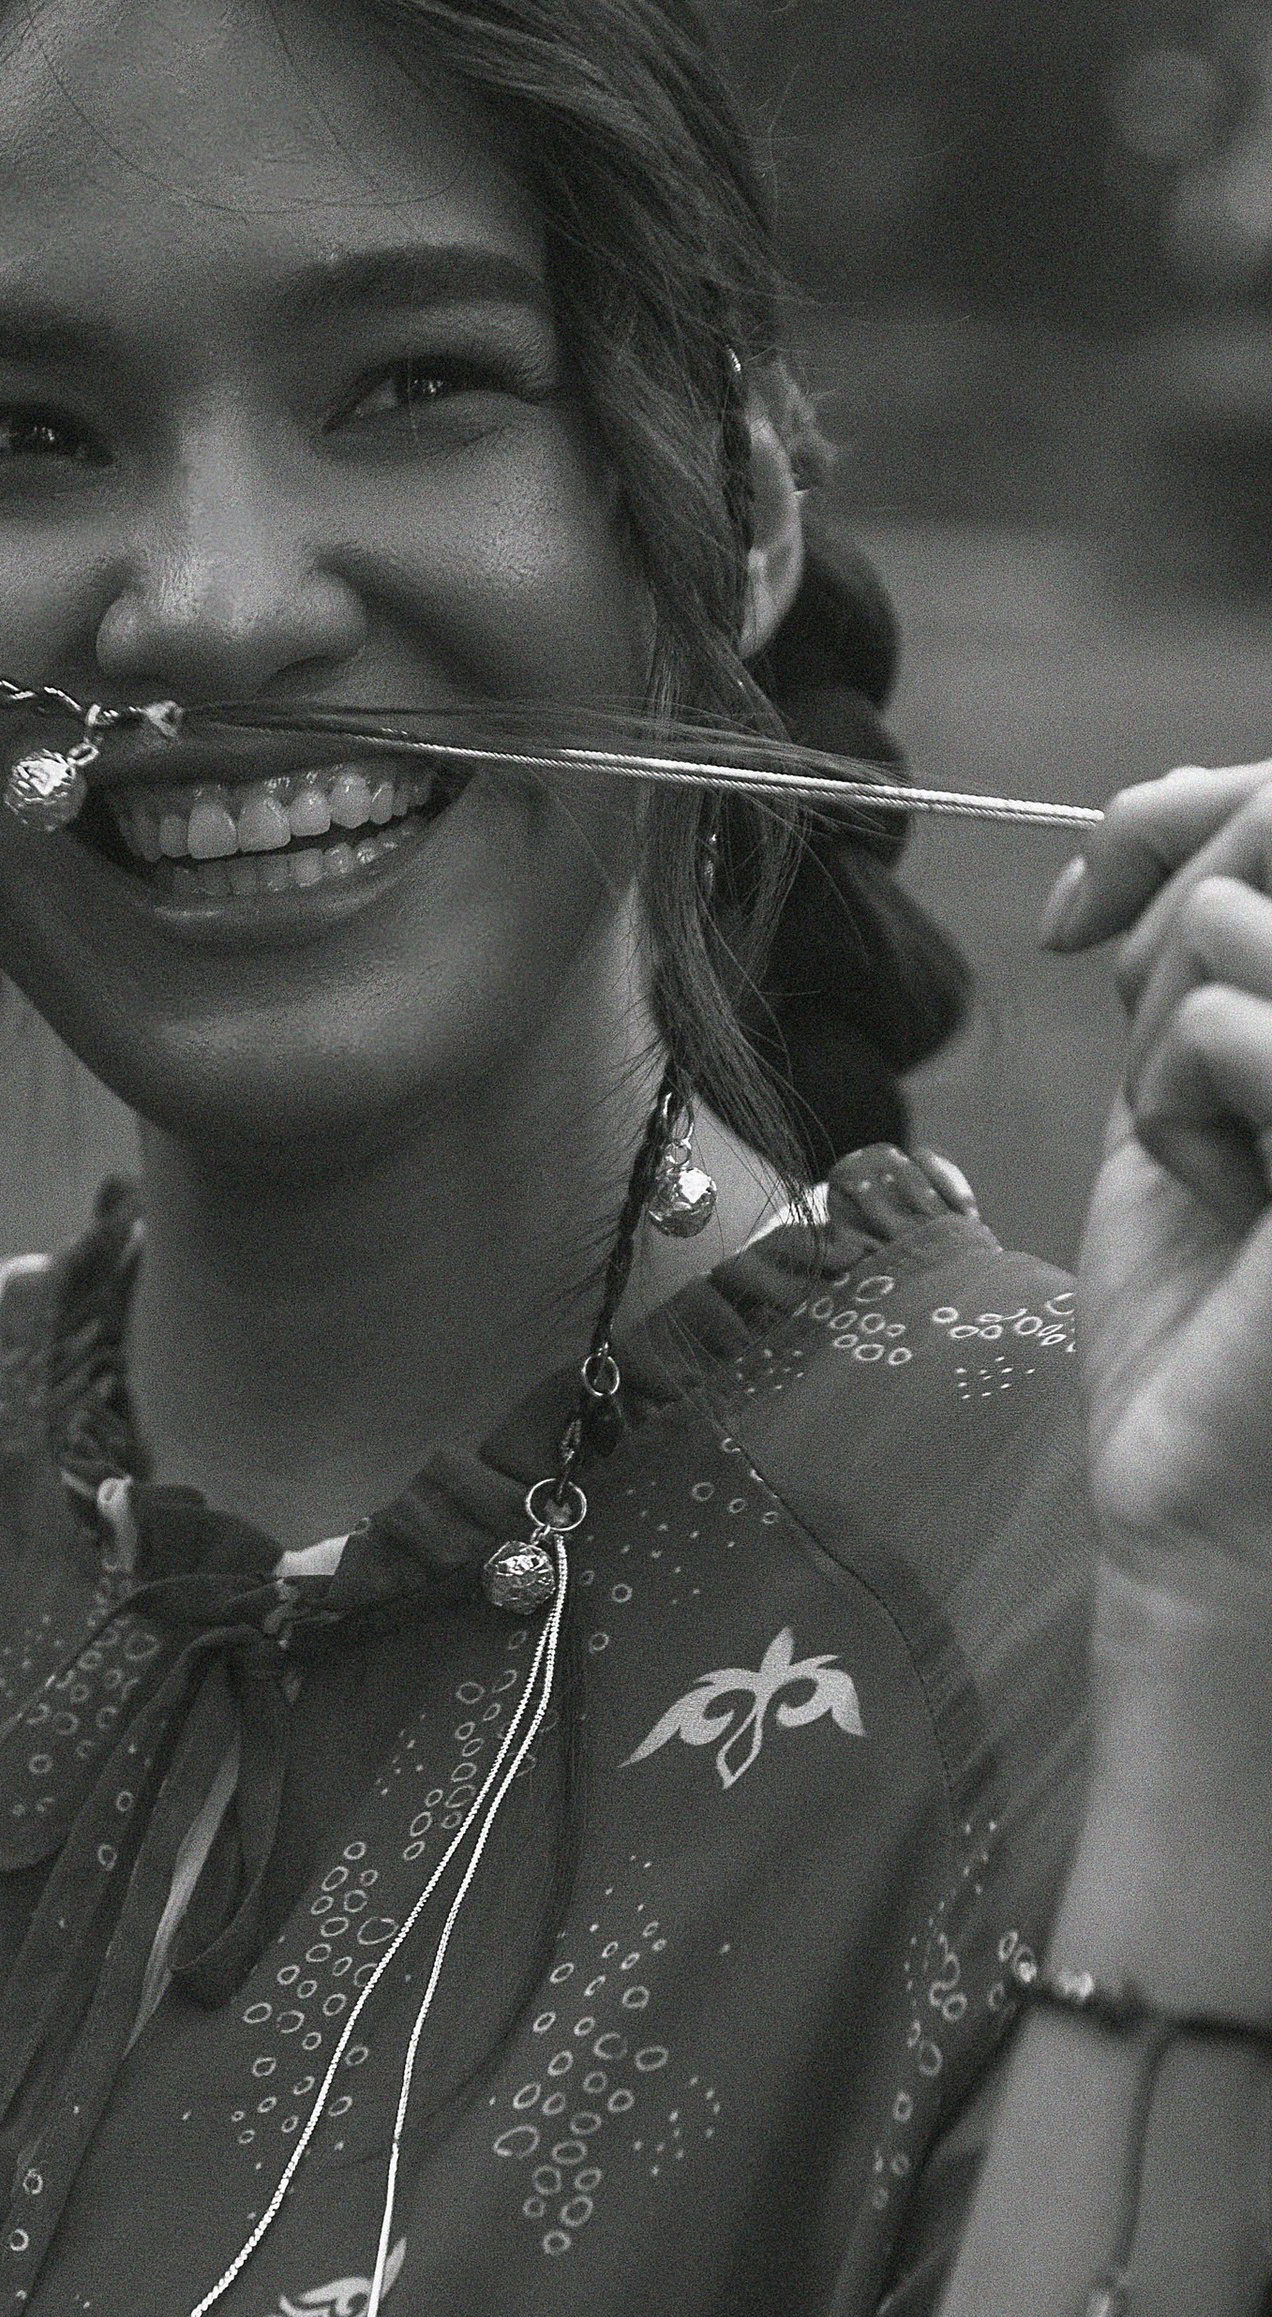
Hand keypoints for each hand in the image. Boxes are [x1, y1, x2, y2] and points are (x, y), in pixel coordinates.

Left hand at [1043, 761, 1271, 1609]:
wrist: (1213, 1516)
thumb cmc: (1213, 1318)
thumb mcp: (1198, 1079)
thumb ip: (1208, 926)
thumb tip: (1169, 800)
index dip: (1175, 814)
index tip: (1083, 914)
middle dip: (1157, 933)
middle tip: (1156, 1078)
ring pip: (1233, 922)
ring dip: (1161, 1046)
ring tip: (1211, 1166)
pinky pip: (1226, 1020)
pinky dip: (1176, 1107)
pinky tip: (1225, 1209)